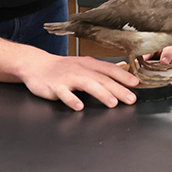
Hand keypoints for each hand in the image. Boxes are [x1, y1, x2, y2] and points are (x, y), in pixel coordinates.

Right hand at [17, 54, 138, 109]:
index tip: (136, 83)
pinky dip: (71, 100)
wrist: (35, 65)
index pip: (109, 69)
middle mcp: (79, 70)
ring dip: (100, 93)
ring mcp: (67, 78)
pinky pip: (64, 93)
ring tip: (112, 103)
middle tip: (130, 98)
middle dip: (117, 89)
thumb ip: (104, 68)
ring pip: (86, 84)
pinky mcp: (54, 86)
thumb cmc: (62, 67)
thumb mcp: (84, 64)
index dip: (123, 75)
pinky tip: (79, 106)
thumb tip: (124, 68)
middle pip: (101, 78)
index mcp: (88, 64)